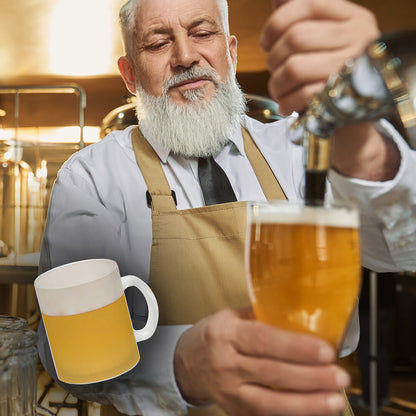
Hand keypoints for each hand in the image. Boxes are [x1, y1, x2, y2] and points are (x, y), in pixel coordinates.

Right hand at [174, 309, 349, 415]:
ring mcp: (228, 391)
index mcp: (225, 333)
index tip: (325, 350)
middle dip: (310, 377)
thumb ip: (263, 316)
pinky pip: (266, 415)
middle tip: (339, 376)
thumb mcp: (232, 316)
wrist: (187, 362)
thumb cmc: (215, 334)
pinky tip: (314, 411)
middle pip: (271, 373)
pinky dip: (292, 415)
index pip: (263, 340)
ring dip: (306, 404)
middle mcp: (225, 363)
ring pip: (270, 402)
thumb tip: (304, 314)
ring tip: (335, 401)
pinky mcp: (233, 411)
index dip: (296, 347)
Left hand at [260, 0, 379, 115]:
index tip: (265, 43)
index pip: (306, 5)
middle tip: (274, 70)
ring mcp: (351, 67)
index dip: (276, 23)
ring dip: (277, 83)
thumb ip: (303, 19)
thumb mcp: (325, 39)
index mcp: (351, 17)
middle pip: (295, 38)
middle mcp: (358, 37)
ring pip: (294, 68)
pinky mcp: (343, 96)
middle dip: (274, 58)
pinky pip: (303, 94)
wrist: (359, 110)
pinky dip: (286, 102)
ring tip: (279, 90)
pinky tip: (285, 105)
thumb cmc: (334, 72)